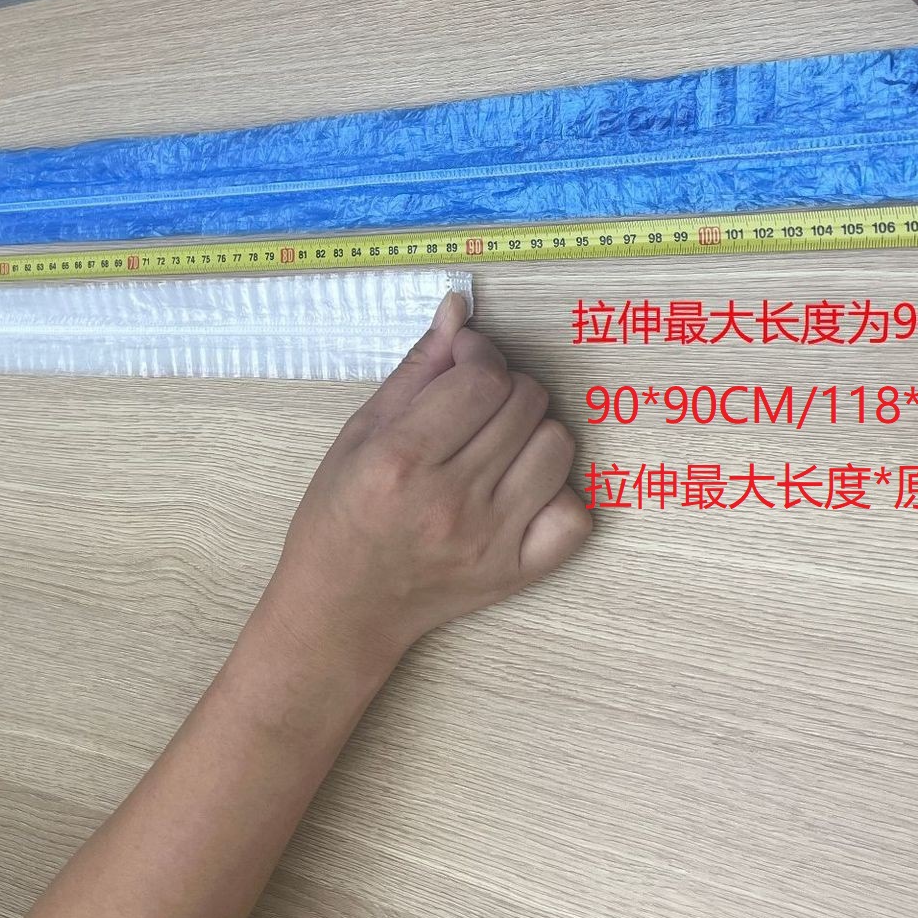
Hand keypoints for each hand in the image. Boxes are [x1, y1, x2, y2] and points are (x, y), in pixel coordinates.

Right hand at [260, 292, 589, 673]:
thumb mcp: (360, 431)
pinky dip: (558, 492)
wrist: (344, 607)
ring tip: (499, 444)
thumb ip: (417, 369)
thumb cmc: (341, 514)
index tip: (465, 362)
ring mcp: (489, 540)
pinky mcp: (515, 572)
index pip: (483, 380)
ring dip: (533, 432)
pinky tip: (522, 488)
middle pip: (526, 405)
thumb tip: (460, 310)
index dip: (482, 356)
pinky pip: (576, 515)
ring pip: (557, 447)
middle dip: (506, 388)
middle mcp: (449, 500)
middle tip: (475, 403)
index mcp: (401, 459)